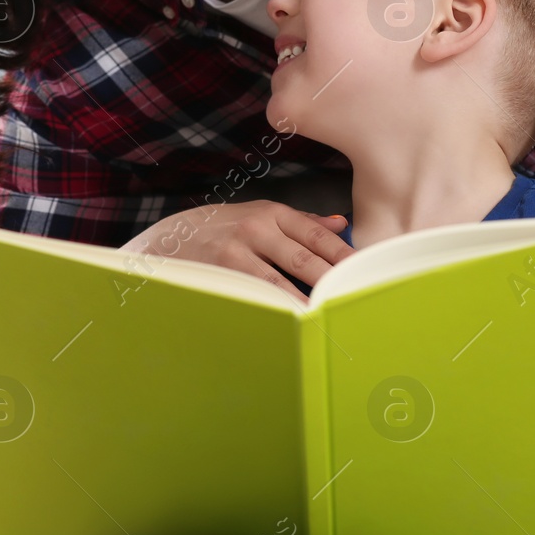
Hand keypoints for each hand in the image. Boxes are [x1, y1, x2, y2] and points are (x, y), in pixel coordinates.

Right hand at [120, 200, 353, 302]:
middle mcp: (256, 228)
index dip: (343, 255)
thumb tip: (341, 225)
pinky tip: (294, 321)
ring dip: (308, 302)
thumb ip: (300, 221)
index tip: (364, 270)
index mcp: (271, 212)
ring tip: (331, 316)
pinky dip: (277, 310)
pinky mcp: (222, 275)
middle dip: (332, 280)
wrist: (170, 238)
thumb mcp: (259, 214)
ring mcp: (237, 252)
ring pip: (282, 283)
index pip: (316, 236)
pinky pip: (257, 296)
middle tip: (355, 296)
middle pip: (305, 259)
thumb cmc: (222, 227)